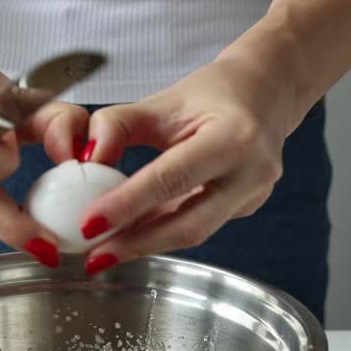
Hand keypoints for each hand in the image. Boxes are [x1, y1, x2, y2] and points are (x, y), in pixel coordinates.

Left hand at [78, 58, 296, 273]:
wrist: (264, 94)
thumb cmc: (213, 94)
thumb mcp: (162, 100)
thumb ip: (118, 125)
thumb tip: (86, 161)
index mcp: (233, 137)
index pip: (171, 179)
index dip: (127, 205)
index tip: (89, 224)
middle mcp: (252, 172)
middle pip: (187, 224)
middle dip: (136, 244)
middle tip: (94, 257)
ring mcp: (254, 195)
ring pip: (193, 232)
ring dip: (147, 242)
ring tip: (106, 249)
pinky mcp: (247, 208)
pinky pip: (200, 225)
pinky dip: (164, 230)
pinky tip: (135, 233)